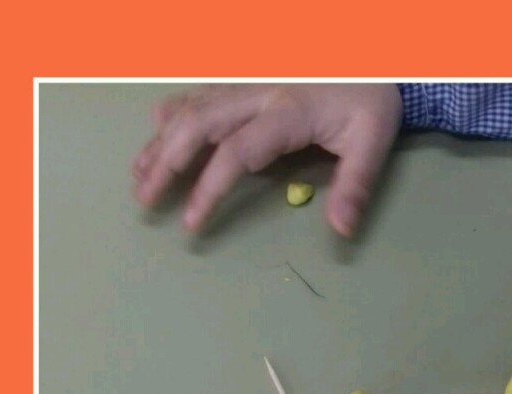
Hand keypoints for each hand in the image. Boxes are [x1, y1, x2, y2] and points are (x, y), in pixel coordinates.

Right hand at [131, 83, 402, 234]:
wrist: (371, 46)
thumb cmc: (371, 96)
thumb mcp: (373, 139)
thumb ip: (355, 185)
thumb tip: (341, 230)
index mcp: (286, 111)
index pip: (236, 153)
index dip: (209, 188)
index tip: (191, 221)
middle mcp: (257, 90)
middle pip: (198, 125)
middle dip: (166, 163)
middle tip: (144, 199)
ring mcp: (246, 78)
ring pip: (192, 106)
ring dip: (161, 140)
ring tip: (138, 174)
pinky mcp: (244, 73)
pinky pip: (201, 89)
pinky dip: (175, 109)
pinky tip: (156, 125)